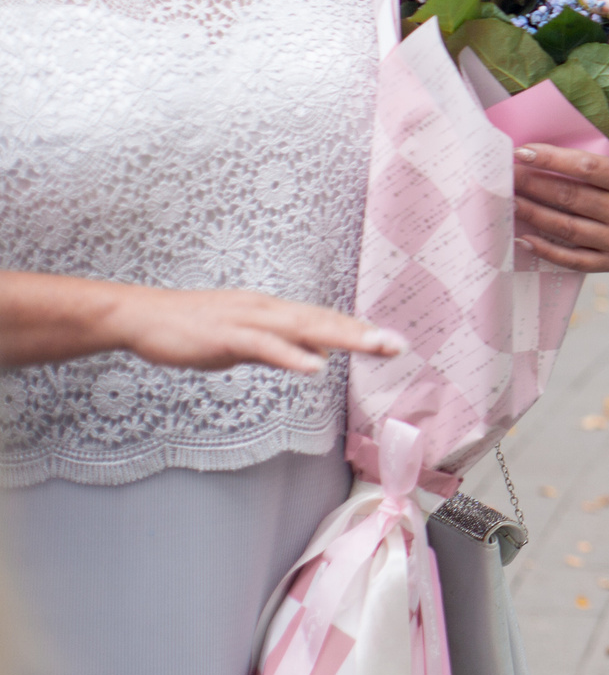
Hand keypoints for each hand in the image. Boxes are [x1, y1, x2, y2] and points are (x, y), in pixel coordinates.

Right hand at [106, 286, 405, 375]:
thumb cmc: (193, 329)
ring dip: (341, 337)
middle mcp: (268, 310)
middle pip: (324, 321)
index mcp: (273, 312)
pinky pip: (264, 345)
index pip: (324, 320)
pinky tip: (315, 365)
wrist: (143, 316)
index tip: (390, 341)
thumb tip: (314, 355)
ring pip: (303, 327)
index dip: (358, 330)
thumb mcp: (245, 341)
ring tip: (374, 347)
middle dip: (363, 333)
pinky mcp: (226, 335)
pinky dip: (291, 355)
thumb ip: (279, 347)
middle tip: (399, 345)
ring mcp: (248, 320)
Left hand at [512, 121, 608, 274]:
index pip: (588, 168)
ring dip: (532, 214)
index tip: (522, 150)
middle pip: (571, 197)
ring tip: (506, 200)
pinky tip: (522, 238)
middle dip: (533, 184)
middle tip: (503, 174)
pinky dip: (546, 250)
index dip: (553, 159)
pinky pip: (574, 259)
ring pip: (567, 227)